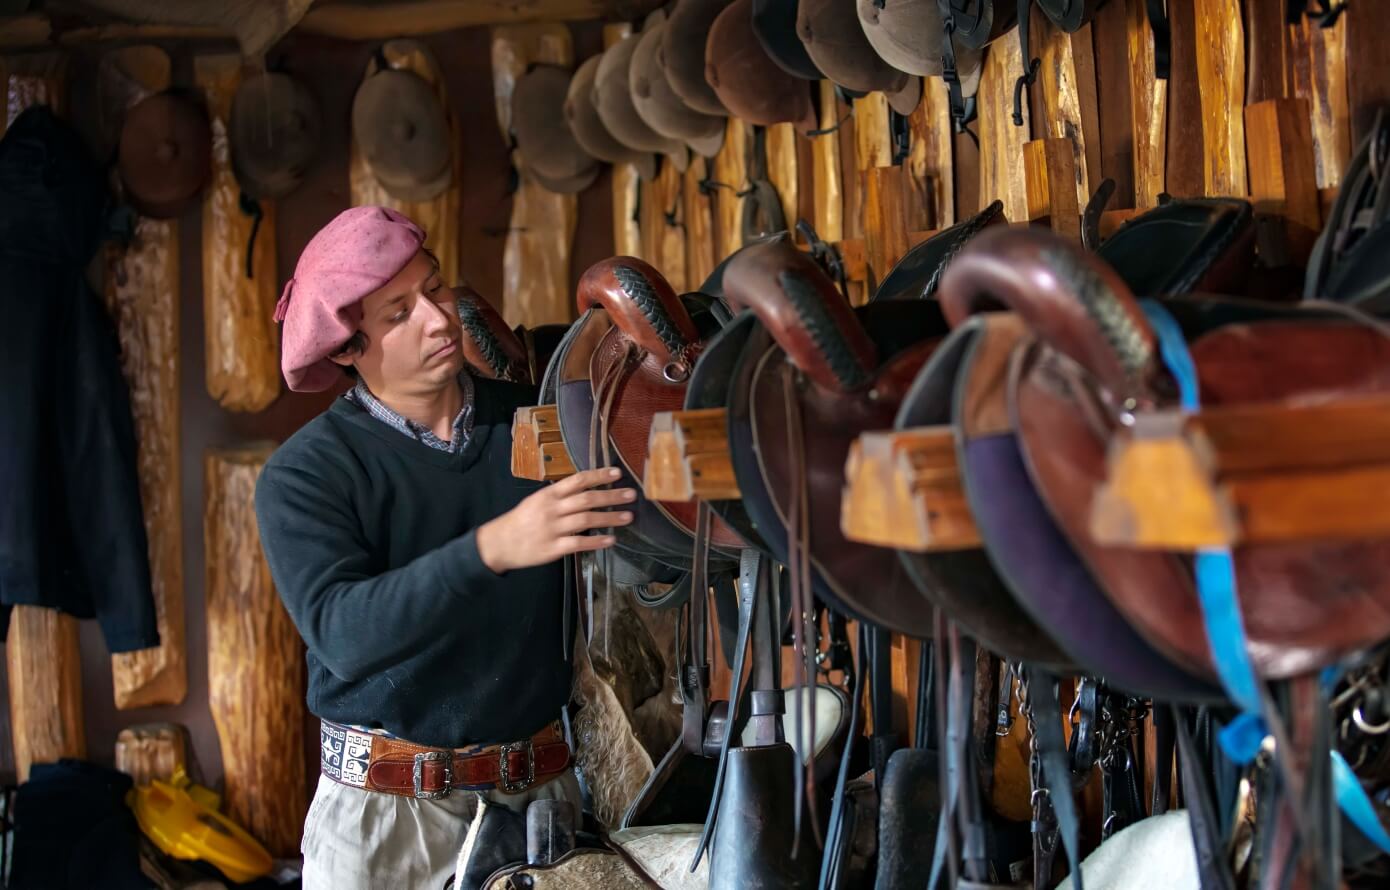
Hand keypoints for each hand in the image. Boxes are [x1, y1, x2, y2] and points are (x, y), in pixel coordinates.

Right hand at [475, 467, 635, 572]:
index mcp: (549, 494)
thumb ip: (560, 496)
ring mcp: (553, 529)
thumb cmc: (521, 520)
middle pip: (586, 499)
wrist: (499, 543)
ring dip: (609, 518)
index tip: (617, 473)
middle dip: (611, 496)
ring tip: (628, 516)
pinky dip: (596, 541)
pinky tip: (611, 540)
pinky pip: (578, 543)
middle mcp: (552, 509)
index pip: (578, 480)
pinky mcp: (553, 548)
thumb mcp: (537, 501)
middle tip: (631, 495)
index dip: (598, 476)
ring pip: (586, 520)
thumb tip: (585, 489)